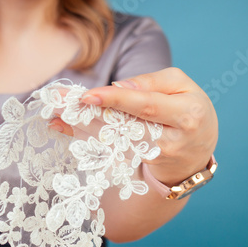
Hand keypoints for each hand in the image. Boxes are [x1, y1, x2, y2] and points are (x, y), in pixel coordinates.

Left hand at [49, 67, 217, 186]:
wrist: (194, 153)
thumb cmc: (187, 111)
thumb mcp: (180, 87)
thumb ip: (151, 82)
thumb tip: (118, 86)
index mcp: (185, 114)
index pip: (145, 105)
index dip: (116, 100)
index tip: (87, 96)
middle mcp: (168, 140)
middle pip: (121, 125)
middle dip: (86, 112)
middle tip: (57, 100)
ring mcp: (149, 156)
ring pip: (108, 139)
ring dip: (77, 125)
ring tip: (52, 111)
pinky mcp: (135, 164)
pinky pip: (103, 147)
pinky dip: (80, 135)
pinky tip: (59, 125)